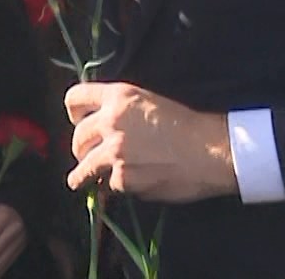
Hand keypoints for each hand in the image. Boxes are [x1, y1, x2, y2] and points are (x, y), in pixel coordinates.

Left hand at [65, 82, 238, 202]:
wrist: (210, 150)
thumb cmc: (188, 124)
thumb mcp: (149, 102)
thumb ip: (122, 110)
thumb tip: (103, 126)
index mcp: (118, 97)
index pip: (75, 97)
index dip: (74, 111)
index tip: (76, 120)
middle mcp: (111, 121)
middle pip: (77, 136)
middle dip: (80, 148)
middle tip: (85, 154)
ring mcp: (114, 151)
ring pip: (84, 166)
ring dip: (81, 175)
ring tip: (78, 181)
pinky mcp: (123, 178)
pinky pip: (111, 185)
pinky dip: (118, 187)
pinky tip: (129, 185)